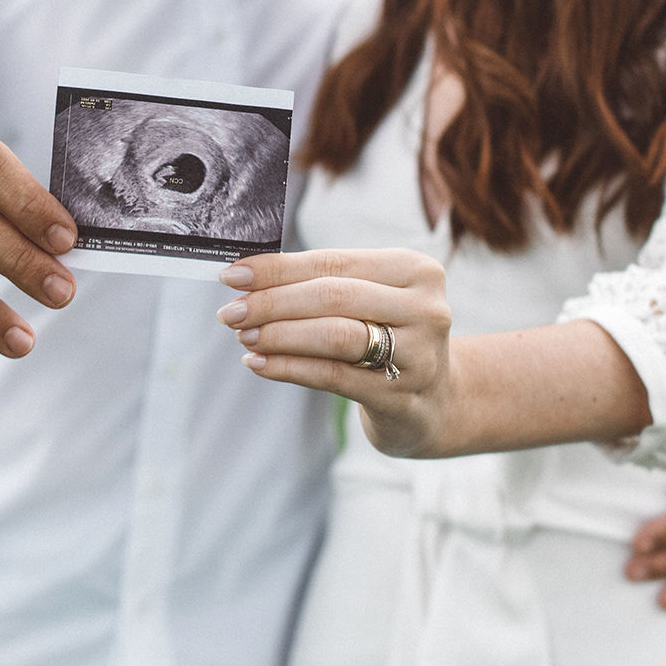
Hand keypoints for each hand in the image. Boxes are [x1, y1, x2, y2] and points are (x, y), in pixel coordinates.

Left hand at [218, 249, 453, 457]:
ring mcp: (418, 354)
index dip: (278, 269)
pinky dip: (289, 368)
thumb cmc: (390, 337)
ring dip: (278, 334)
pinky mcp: (400, 396)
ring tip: (243, 336)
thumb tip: (248, 277)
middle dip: (272, 302)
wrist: (435, 402)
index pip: (333, 262)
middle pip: (332, 296)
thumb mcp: (371, 300)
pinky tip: (259, 363)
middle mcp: (424, 307)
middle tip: (230, 311)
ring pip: (334, 336)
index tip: (232, 275)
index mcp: (415, 270)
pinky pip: (332, 376)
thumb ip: (323, 283)